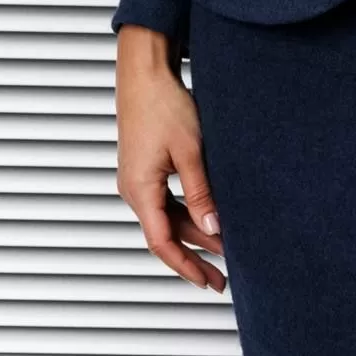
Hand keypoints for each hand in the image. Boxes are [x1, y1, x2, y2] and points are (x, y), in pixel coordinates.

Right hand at [115, 26, 225, 292]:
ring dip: (193, 234)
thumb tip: (213, 230)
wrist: (145, 73)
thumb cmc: (163, 104)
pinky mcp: (145, 168)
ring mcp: (138, 179)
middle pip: (165, 234)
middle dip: (194, 256)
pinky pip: (165, 201)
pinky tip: (207, 220)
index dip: (185, 266)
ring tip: (222, 250)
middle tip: (220, 277)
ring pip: (167, 218)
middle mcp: (133, 188)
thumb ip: (202, 194)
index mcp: (140, 189)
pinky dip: (187, 214)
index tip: (207, 282)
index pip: (162, 242)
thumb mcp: (190, 153)